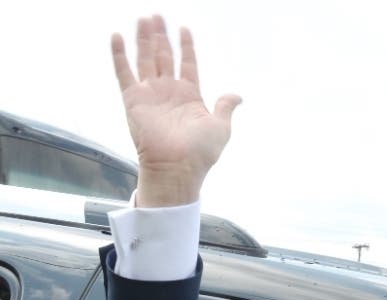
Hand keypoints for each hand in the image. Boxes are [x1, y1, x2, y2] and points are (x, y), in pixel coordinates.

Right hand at [111, 16, 240, 206]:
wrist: (177, 167)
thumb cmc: (201, 152)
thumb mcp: (221, 127)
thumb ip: (225, 107)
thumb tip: (238, 96)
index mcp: (189, 95)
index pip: (187, 63)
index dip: (186, 46)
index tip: (184, 29)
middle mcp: (168, 91)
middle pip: (164, 56)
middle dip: (160, 36)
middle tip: (156, 15)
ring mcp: (150, 94)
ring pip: (145, 58)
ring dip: (144, 38)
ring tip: (144, 18)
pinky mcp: (133, 99)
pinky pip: (123, 73)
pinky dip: (119, 55)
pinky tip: (118, 36)